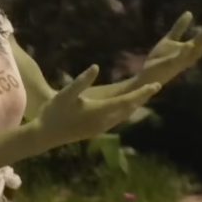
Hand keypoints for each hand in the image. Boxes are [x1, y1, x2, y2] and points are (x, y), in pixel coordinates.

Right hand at [32, 65, 160, 147]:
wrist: (45, 135)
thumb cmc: (54, 112)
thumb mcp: (66, 93)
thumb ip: (82, 80)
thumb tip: (96, 66)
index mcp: (99, 111)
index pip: (126, 101)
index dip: (142, 93)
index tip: (156, 85)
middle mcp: (104, 122)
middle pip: (129, 109)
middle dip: (142, 98)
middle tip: (156, 87)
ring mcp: (101, 128)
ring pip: (124, 116)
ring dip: (134, 105)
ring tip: (144, 95)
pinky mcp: (96, 131)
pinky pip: (117, 120)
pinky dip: (125, 111)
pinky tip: (126, 107)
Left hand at [140, 12, 201, 85]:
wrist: (147, 75)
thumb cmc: (160, 58)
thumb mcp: (170, 39)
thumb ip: (179, 27)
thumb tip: (189, 12)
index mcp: (189, 50)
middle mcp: (189, 56)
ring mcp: (181, 62)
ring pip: (195, 52)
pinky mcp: (171, 65)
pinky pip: (180, 59)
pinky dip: (185, 52)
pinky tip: (189, 44)